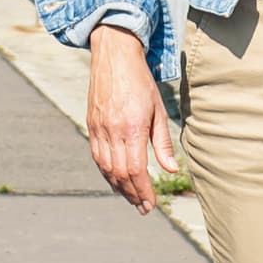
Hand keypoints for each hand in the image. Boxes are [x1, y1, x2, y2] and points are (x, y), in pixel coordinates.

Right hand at [84, 19, 182, 214]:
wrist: (114, 55)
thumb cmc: (141, 80)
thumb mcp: (158, 109)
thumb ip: (162, 142)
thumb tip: (170, 170)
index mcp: (132, 127)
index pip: (136, 170)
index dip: (143, 191)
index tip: (150, 205)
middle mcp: (113, 131)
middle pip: (120, 174)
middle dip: (132, 195)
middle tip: (143, 207)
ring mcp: (99, 128)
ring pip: (106, 169)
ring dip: (119, 187)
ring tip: (132, 197)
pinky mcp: (91, 125)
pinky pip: (97, 157)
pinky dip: (106, 173)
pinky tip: (116, 179)